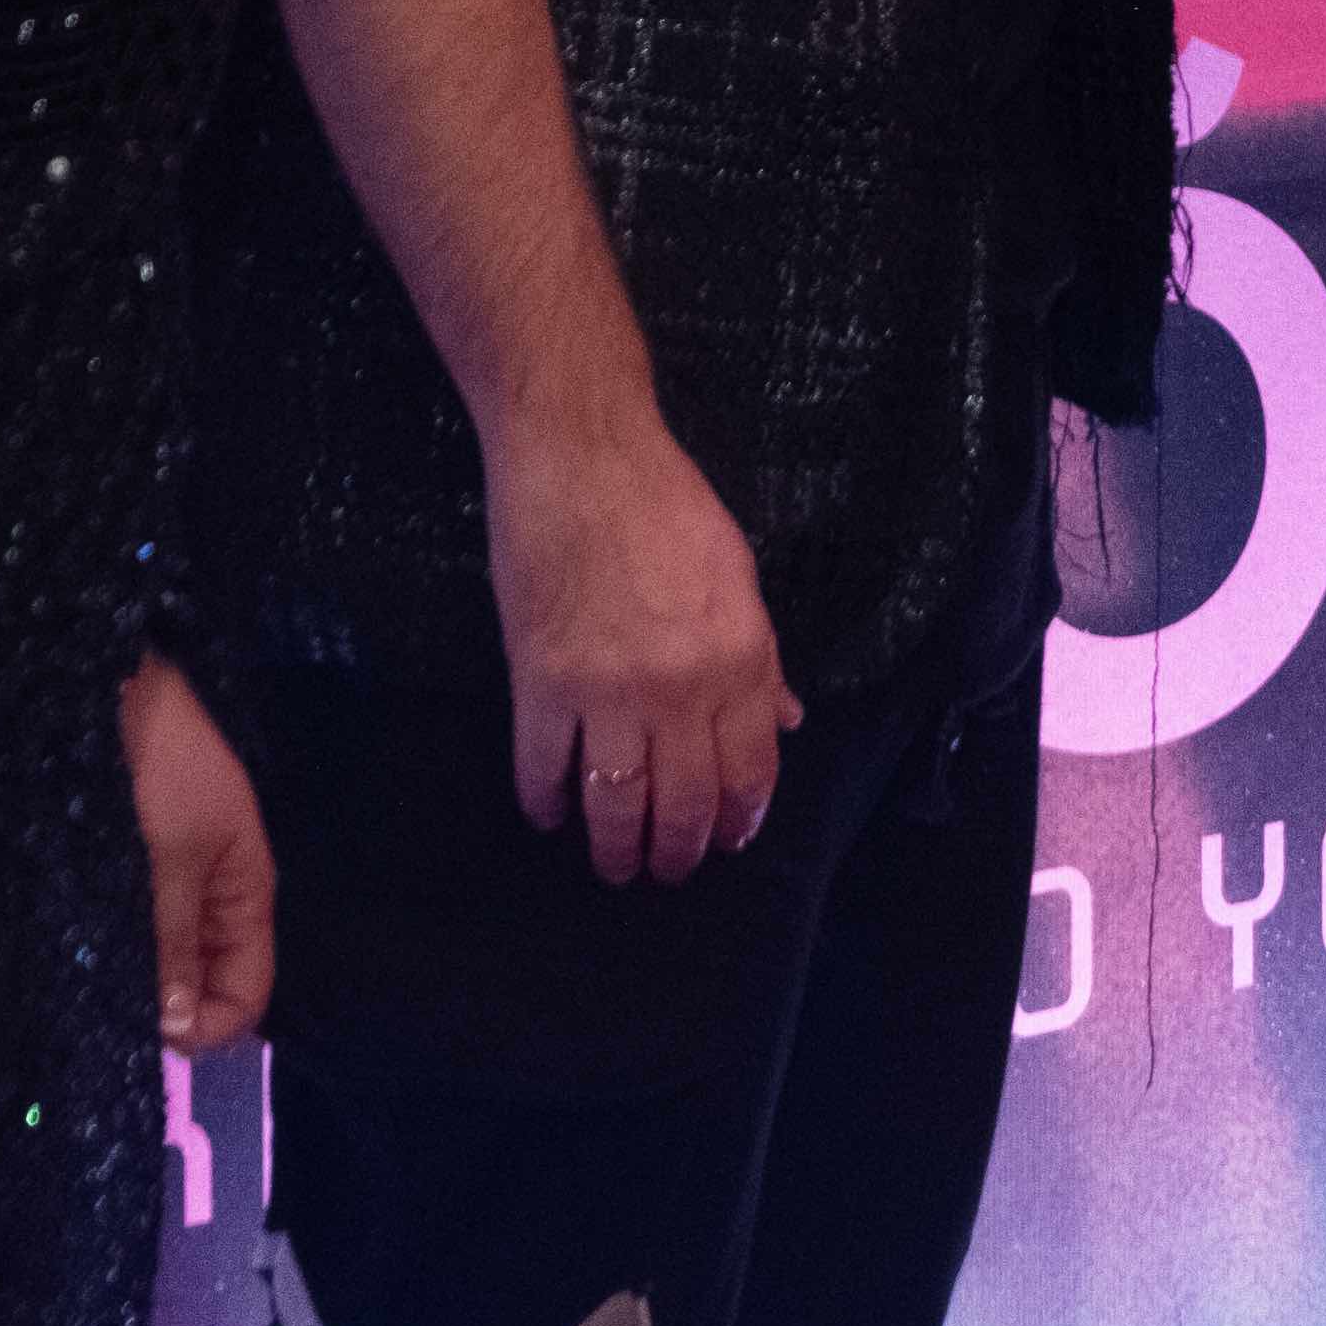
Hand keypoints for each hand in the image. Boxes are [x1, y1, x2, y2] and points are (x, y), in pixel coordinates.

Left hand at [121, 655, 273, 1056]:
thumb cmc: (170, 767)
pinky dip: (126, 956)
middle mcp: (219, 905)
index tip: (158, 1038)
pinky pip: (146, 936)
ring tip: (102, 995)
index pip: (249, 992)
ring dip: (146, 987)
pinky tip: (94, 962)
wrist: (140, 690)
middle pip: (212, 988)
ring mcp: (181, 891)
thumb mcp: (175, 855)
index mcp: (247, 897)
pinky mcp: (145, 877)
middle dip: (176, 1014)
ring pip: (175, 967)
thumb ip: (176, 941)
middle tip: (119, 1021)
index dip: (213, 1027)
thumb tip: (180, 1028)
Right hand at [483, 410, 798, 883]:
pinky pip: (544, 770)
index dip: (740, 818)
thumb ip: (761, 658)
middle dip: (678, 852)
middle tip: (667, 869)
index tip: (728, 839)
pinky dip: (546, 804)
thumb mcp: (738, 575)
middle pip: (685, 804)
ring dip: (616, 849)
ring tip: (614, 864)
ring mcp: (608, 692)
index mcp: (740, 659)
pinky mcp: (541, 683)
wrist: (581, 457)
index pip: (751, 770)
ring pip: (616, 806)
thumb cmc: (666, 503)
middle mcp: (681, 690)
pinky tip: (550, 815)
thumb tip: (784, 722)